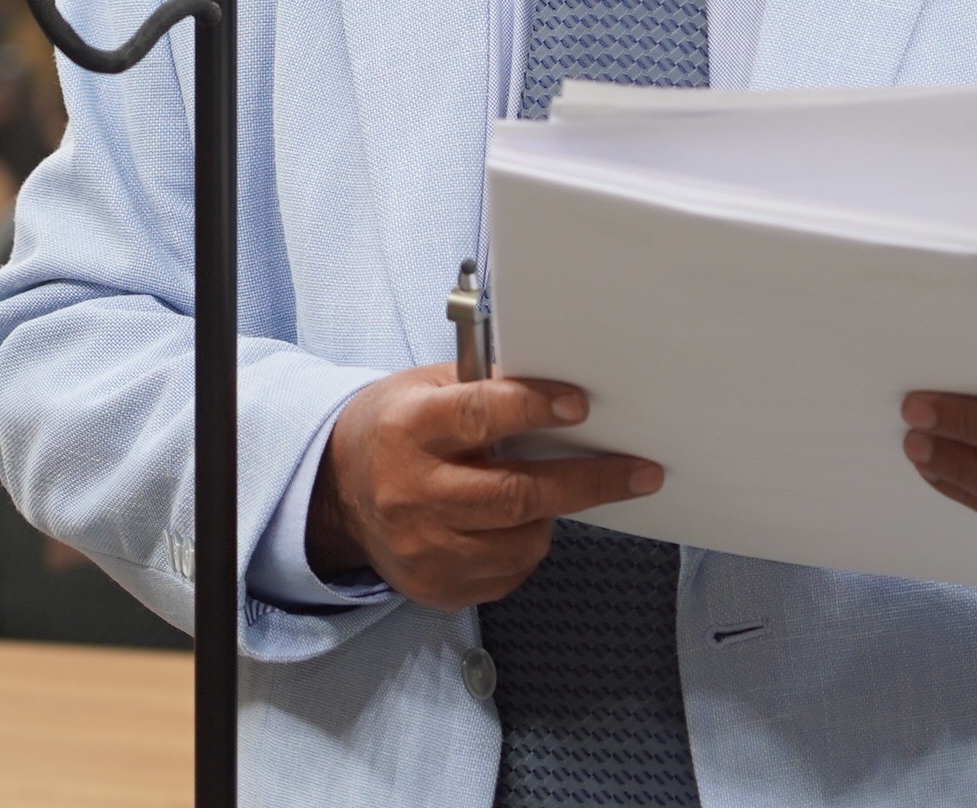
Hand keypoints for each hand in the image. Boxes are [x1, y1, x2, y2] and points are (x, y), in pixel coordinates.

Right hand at [305, 364, 663, 610]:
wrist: (337, 495)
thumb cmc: (395, 430)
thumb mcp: (425, 388)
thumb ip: (484, 389)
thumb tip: (560, 395)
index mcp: (408, 430)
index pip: (480, 415)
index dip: (534, 408)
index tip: (580, 406)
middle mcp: (412, 493)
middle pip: (516, 494)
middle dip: (587, 482)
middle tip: (639, 472)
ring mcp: (422, 549)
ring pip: (521, 542)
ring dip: (550, 517)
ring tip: (544, 496)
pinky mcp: (436, 587)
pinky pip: (508, 575)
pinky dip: (524, 549)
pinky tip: (509, 526)